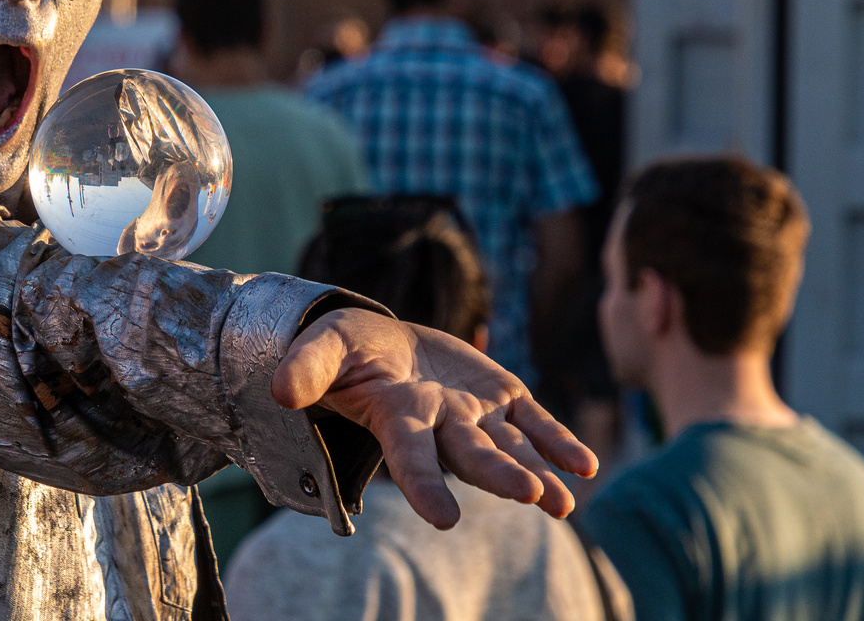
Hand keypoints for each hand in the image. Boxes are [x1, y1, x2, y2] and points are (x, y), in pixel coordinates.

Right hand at [272, 308, 596, 529]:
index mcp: (397, 417)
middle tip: (529, 497)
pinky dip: (558, 444)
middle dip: (498, 476)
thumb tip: (281, 391)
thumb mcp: (323, 348)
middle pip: (471, 456)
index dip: (424, 485)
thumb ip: (307, 368)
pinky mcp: (502, 398)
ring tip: (563, 504)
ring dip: (538, 474)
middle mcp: (441, 424)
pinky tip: (583, 467)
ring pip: (509, 448)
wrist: (383, 344)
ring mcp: (475, 414)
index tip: (443, 518)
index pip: (410, 455)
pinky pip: (535, 424)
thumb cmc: (345, 352)